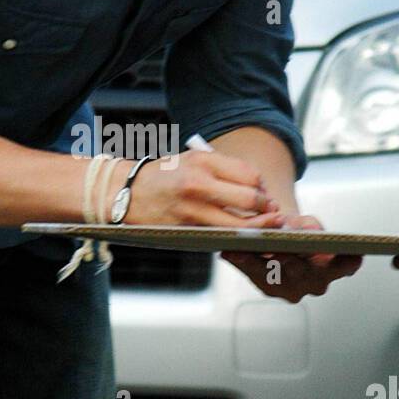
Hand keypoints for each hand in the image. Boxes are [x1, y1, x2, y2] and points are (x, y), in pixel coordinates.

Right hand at [125, 148, 284, 227]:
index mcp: (202, 161)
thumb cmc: (163, 176)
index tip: (265, 193)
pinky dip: (236, 238)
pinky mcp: (187, 230)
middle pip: (251, 199)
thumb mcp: (192, 160)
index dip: (263, 187)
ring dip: (259, 228)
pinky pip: (222, 237)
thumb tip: (257, 187)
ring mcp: (193, 209)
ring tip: (266, 228)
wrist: (125, 193)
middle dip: (268, 208)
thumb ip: (223, 169)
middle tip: (273, 212)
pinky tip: (241, 236)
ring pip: (240, 225)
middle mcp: (199, 183)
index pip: (249, 174)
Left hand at [220, 213, 362, 304]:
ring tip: (240, 251)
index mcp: (335, 266)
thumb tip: (311, 233)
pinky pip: (255, 276)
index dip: (345, 262)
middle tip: (278, 253)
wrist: (283, 240)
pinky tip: (230, 253)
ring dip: (256, 263)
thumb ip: (310, 226)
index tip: (342, 255)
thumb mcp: (306, 223)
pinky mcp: (270, 288)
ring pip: (274, 276)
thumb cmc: (299, 231)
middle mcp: (316, 283)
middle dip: (289, 261)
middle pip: (303, 271)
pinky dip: (242, 263)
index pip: (345, 266)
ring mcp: (292, 289)